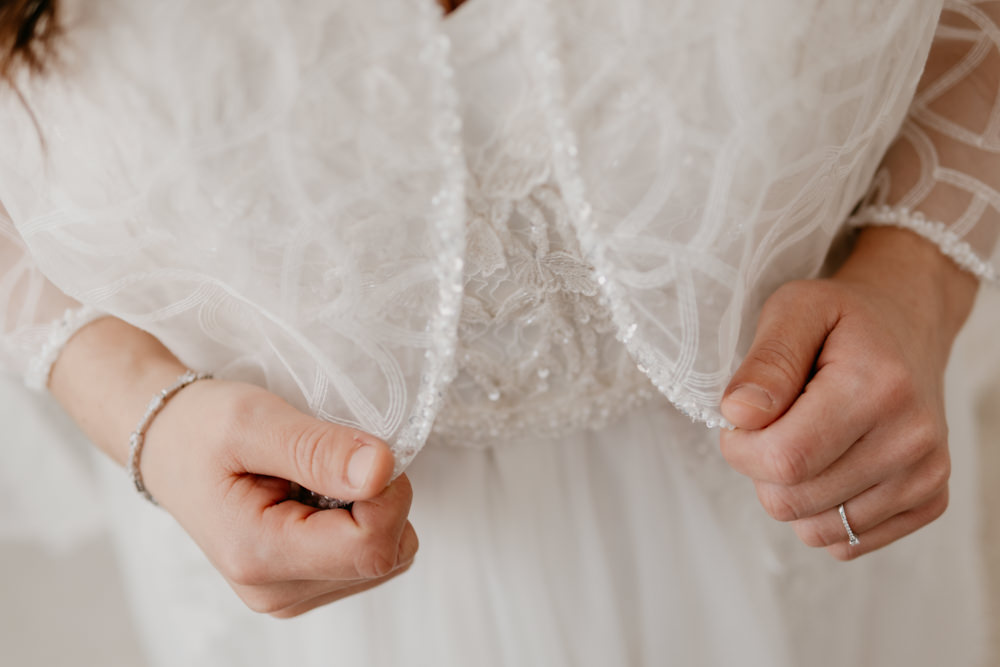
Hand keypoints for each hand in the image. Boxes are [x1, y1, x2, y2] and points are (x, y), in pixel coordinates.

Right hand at [142, 378, 416, 616]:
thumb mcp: (253, 420)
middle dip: (382, 499)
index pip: (371, 545)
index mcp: (260, 556)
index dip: (386, 492)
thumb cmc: (200, 428)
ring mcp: (290, 595)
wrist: (167, 444)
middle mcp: (277, 592)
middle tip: (334, 459)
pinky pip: (368, 558)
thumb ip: (319, 448)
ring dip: (372, 510)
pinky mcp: (302, 586)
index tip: (356, 450)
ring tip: (318, 478)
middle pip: (386, 555)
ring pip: (386, 558)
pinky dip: (360, 521)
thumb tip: (382, 470)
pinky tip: (319, 497)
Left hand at [718, 227, 977, 559]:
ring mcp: (926, 477)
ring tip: (805, 441)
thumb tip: (739, 415)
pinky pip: (846, 544)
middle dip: (761, 468)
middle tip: (774, 426)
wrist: (906, 328)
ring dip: (790, 492)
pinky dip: (821, 512)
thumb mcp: (794, 310)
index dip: (740, 447)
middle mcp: (911, 439)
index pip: (782, 459)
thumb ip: (765, 362)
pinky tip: (830, 465)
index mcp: (877, 388)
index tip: (740, 420)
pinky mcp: (929, 502)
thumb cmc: (842, 320)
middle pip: (791, 501)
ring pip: (814, 530)